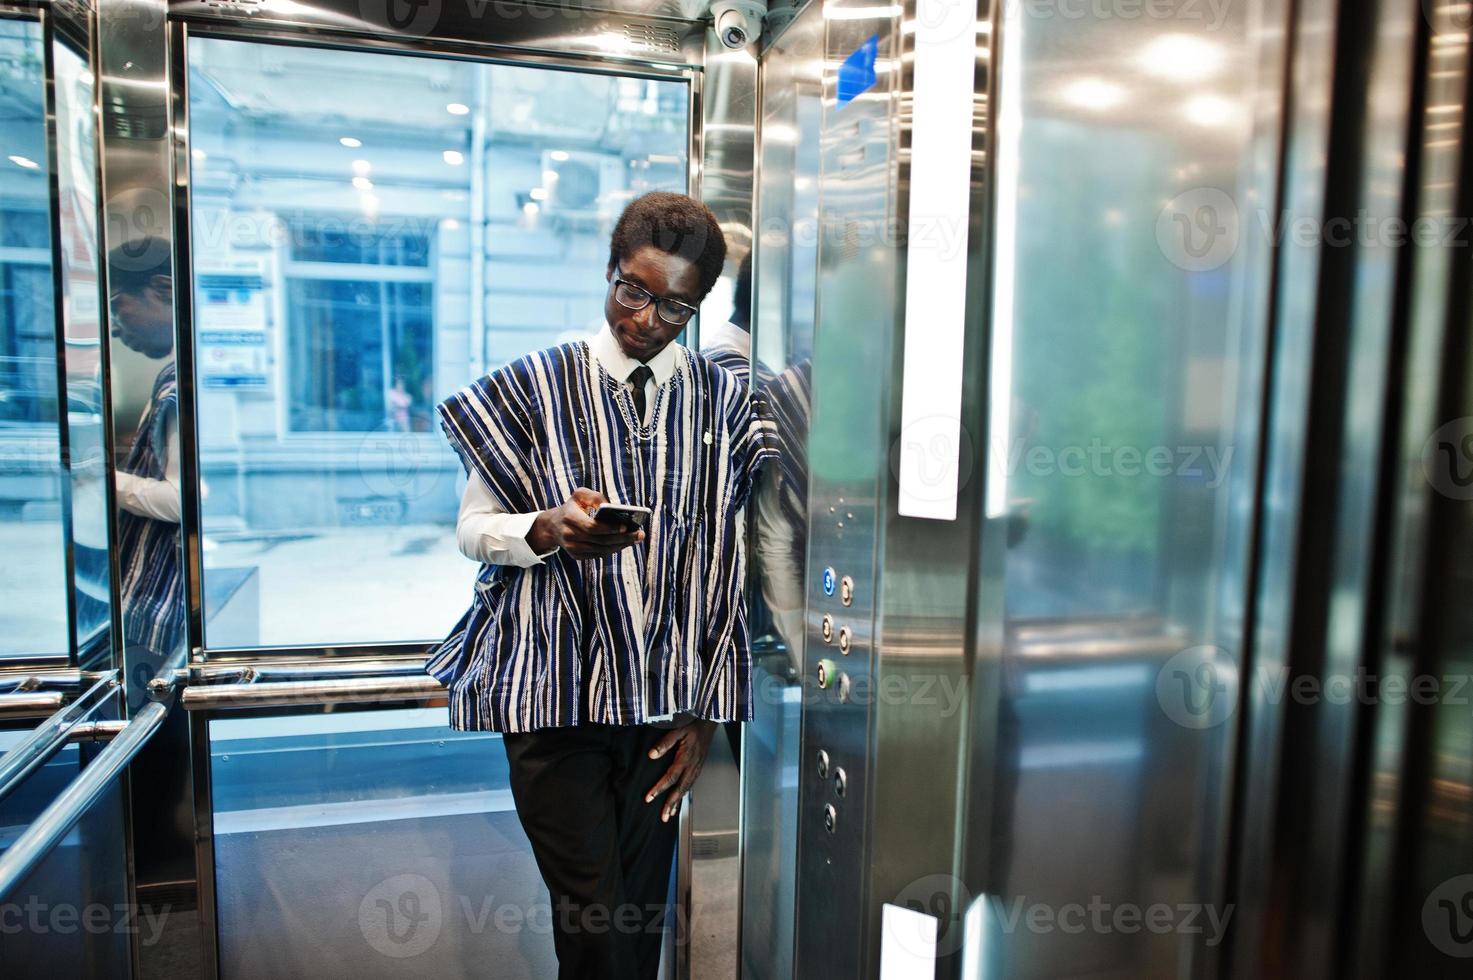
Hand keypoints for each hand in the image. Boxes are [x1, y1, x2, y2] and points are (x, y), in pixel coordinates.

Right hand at [528, 487, 643, 559]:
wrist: (554, 525)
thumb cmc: (573, 507)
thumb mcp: (580, 495)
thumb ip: (595, 497)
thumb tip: (611, 508)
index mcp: (569, 518)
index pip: (592, 527)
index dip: (609, 528)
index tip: (626, 526)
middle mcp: (569, 535)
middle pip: (600, 541)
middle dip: (622, 538)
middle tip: (639, 534)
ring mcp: (572, 548)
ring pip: (601, 550)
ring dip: (620, 545)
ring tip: (636, 538)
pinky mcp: (576, 556)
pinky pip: (598, 554)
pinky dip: (613, 549)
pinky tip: (625, 543)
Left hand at [644, 719, 717, 822]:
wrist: (709, 724)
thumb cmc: (693, 726)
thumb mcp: (677, 730)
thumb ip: (665, 743)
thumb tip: (651, 755)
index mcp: (686, 758)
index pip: (670, 777)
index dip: (659, 788)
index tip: (649, 797)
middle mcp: (692, 766)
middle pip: (680, 789)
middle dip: (670, 804)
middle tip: (663, 817)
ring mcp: (696, 768)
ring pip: (686, 790)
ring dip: (677, 803)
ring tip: (669, 815)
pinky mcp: (698, 768)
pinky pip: (690, 785)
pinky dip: (684, 796)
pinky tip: (679, 801)